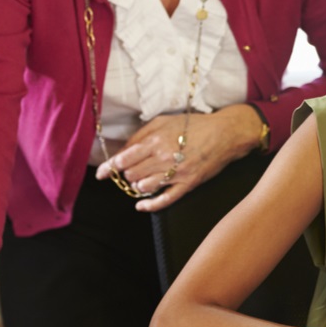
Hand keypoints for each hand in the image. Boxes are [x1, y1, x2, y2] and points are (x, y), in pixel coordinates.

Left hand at [94, 104, 263, 211]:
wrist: (225, 133)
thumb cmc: (194, 125)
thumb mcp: (164, 120)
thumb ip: (141, 134)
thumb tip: (124, 149)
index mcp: (156, 140)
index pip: (124, 158)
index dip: (109, 168)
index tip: (100, 174)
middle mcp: (164, 158)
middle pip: (132, 174)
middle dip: (127, 174)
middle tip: (130, 171)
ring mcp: (176, 173)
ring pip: (144, 187)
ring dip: (138, 185)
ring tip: (141, 180)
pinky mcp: (188, 184)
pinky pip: (164, 200)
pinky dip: (149, 205)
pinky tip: (141, 205)